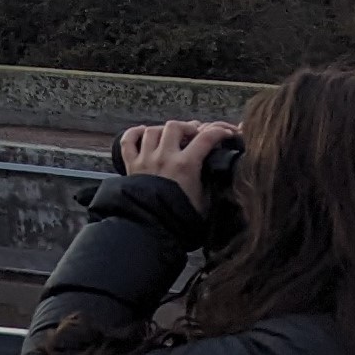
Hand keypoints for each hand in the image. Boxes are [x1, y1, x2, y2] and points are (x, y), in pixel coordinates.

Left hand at [119, 120, 237, 216]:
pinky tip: (143, 132)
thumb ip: (211, 182)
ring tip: (172, 136)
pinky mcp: (130, 165)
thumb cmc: (179, 217)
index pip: (206, 138)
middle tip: (195, 134)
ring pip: (152, 130)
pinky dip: (135, 133)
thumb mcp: (205, 200)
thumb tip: (217, 169)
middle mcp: (164, 157)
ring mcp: (145, 159)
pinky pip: (128, 141)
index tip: (226, 133)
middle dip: (188, 127)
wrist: (151, 227)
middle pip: (175, 127)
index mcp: (185, 165)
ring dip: (164, 130)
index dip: (219, 132)